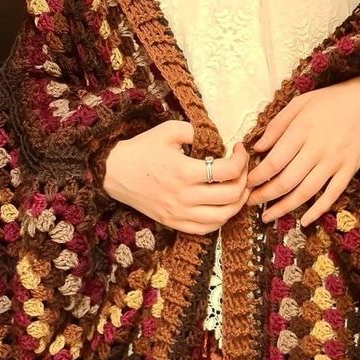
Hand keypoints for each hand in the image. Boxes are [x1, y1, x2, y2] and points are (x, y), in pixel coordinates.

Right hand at [103, 119, 249, 233]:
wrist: (114, 173)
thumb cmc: (142, 149)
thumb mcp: (169, 131)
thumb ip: (197, 131)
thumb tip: (220, 139)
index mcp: (185, 171)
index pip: (228, 171)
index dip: (242, 159)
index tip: (240, 150)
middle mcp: (184, 196)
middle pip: (231, 196)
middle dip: (245, 180)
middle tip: (243, 168)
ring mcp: (179, 213)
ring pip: (223, 217)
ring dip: (238, 203)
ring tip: (239, 188)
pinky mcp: (174, 223)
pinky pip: (207, 229)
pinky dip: (221, 219)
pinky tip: (223, 206)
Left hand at [245, 76, 359, 226]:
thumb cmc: (331, 100)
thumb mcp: (300, 103)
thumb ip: (277, 126)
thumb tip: (257, 147)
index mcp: (302, 130)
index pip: (274, 162)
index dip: (257, 177)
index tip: (247, 183)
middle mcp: (317, 148)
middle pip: (286, 181)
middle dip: (265, 195)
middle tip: (250, 202)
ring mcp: (335, 161)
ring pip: (306, 192)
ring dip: (284, 207)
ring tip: (268, 215)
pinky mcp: (349, 170)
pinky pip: (332, 195)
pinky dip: (318, 211)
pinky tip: (304, 221)